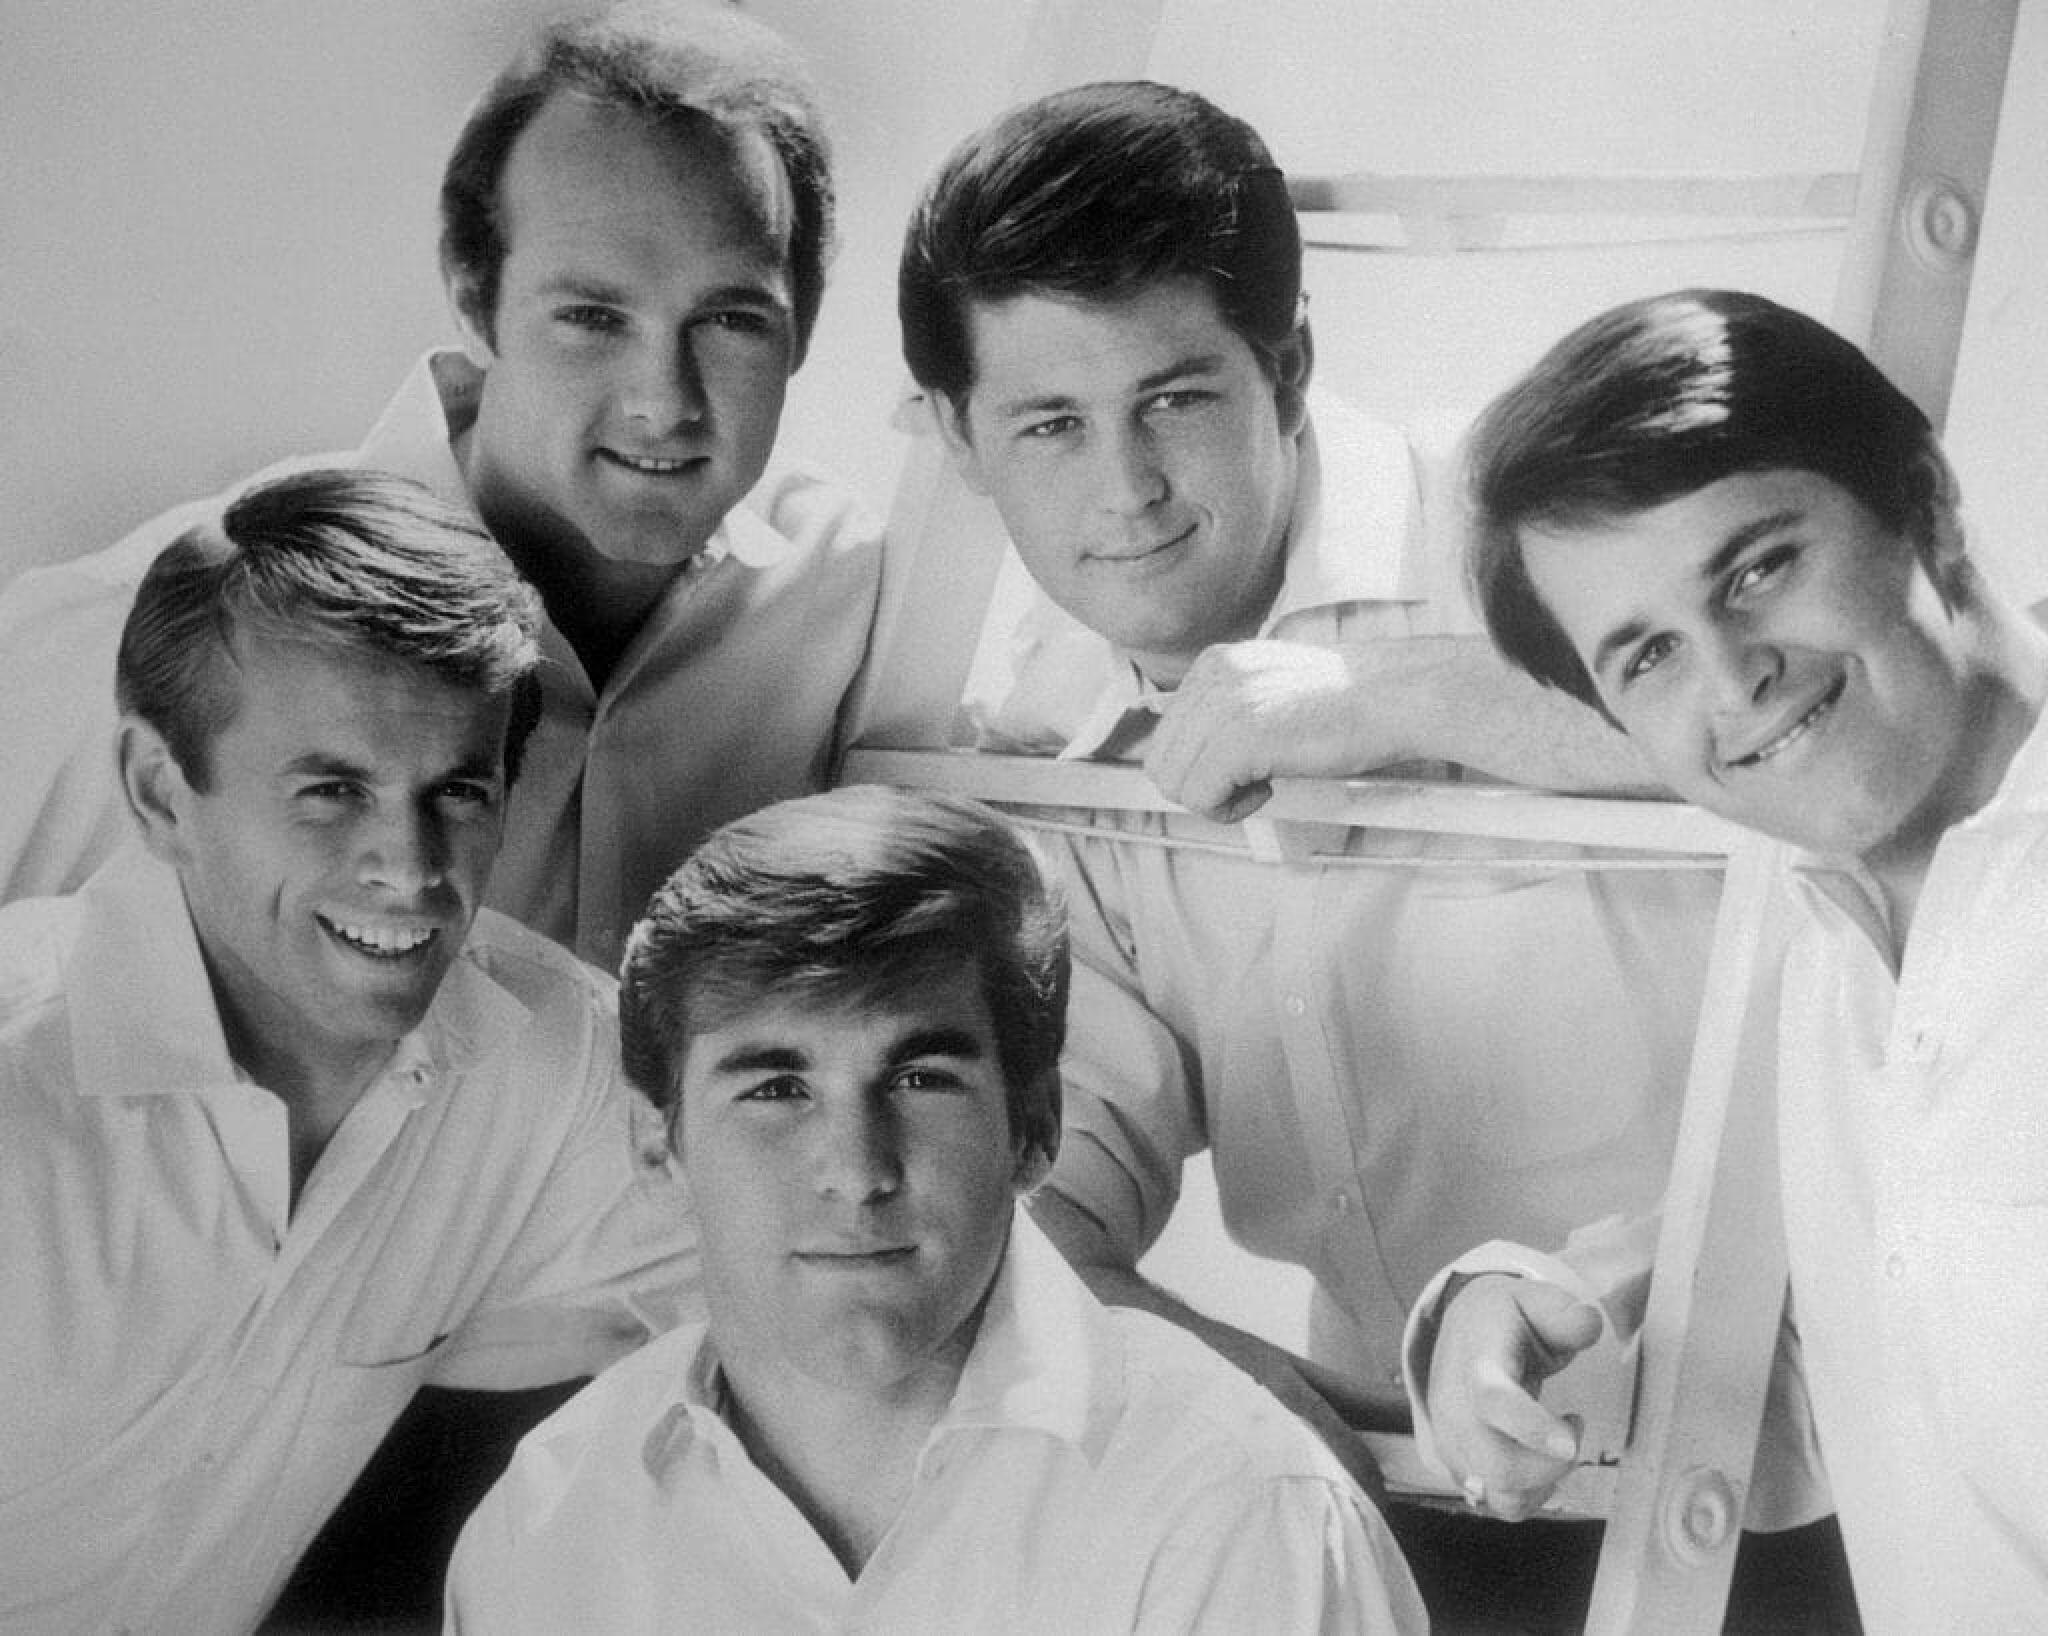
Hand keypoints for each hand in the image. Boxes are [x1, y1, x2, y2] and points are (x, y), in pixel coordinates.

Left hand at [1146, 640, 1415, 821]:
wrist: (1399, 695)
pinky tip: (1268, 789)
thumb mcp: (1273, 690)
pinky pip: (1200, 797)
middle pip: (1160, 760)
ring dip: (1216, 799)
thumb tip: (1194, 757)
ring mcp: (1225, 704)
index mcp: (1216, 664)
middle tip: (1250, 784)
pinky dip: (1230, 810)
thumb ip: (1229, 712)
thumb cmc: (1351, 703)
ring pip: (1173, 782)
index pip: (1167, 734)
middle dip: (1200, 786)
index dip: (1200, 767)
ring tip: (1262, 785)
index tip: (1240, 769)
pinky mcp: (1241, 737)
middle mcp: (1212, 677)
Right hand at [1426, 1274, 1602, 1520]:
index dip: (1530, 1428)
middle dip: (1552, 1466)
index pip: (1493, 1401)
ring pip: (1500, 1496)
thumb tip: (1589, 1325)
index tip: (1571, 1440)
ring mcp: (1453, 1442)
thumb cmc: (1508, 1318)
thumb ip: (1565, 1312)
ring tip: (1557, 1445)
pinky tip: (1540, 1459)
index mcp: (1477, 1363)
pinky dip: (1531, 1494)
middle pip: (1498, 1466)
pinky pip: (1498, 1503)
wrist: (1463, 1329)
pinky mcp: (1459, 1466)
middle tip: (1573, 1427)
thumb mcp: (1535, 1299)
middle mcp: (1456, 1409)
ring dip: (1544, 1483)